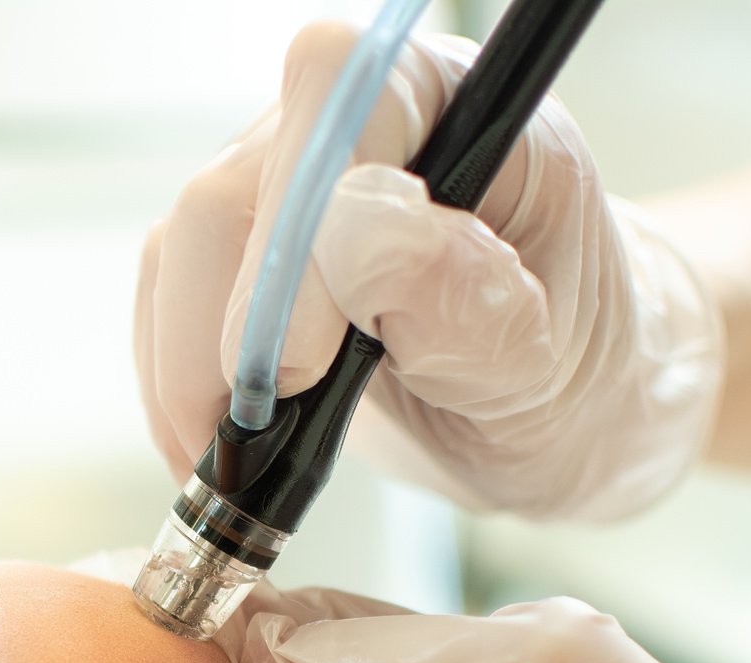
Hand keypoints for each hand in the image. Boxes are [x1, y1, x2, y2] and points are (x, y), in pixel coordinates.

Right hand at [134, 23, 723, 520]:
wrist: (565, 408)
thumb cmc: (581, 376)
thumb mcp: (553, 368)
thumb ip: (469, 305)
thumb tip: (364, 239)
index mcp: (460, 107)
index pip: (340, 112)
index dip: (297, 236)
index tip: (299, 373)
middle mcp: (358, 123)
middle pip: (235, 187)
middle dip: (225, 329)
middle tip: (247, 449)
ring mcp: (286, 180)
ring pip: (185, 246)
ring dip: (188, 371)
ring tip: (234, 468)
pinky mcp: (242, 248)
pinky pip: (169, 298)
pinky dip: (175, 385)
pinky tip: (217, 448)